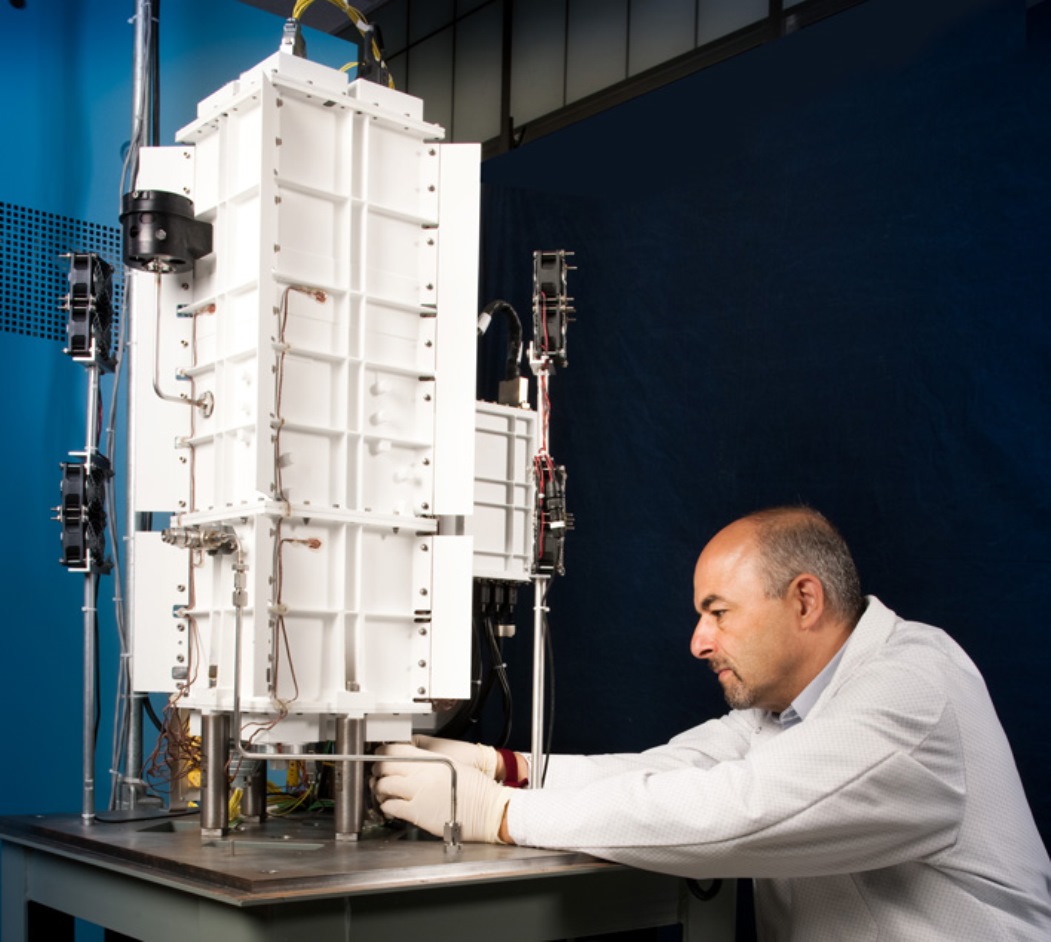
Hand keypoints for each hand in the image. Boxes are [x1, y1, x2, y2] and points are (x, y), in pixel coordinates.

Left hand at [374, 743, 510, 842]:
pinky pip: (390, 807)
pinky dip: (385, 806)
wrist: (486, 809)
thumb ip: (430, 760)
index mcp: (430, 759)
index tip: (380, 755)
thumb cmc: (475, 788)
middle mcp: (421, 774)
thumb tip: (413, 758)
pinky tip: (389, 806)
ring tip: (382, 791)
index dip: (383, 752)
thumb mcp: (453, 763)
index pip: (395, 749)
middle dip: (377, 769)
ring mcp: (417, 794)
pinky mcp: (416, 813)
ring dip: (378, 789)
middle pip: (385, 767)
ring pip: (383, 786)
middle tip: (377, 772)